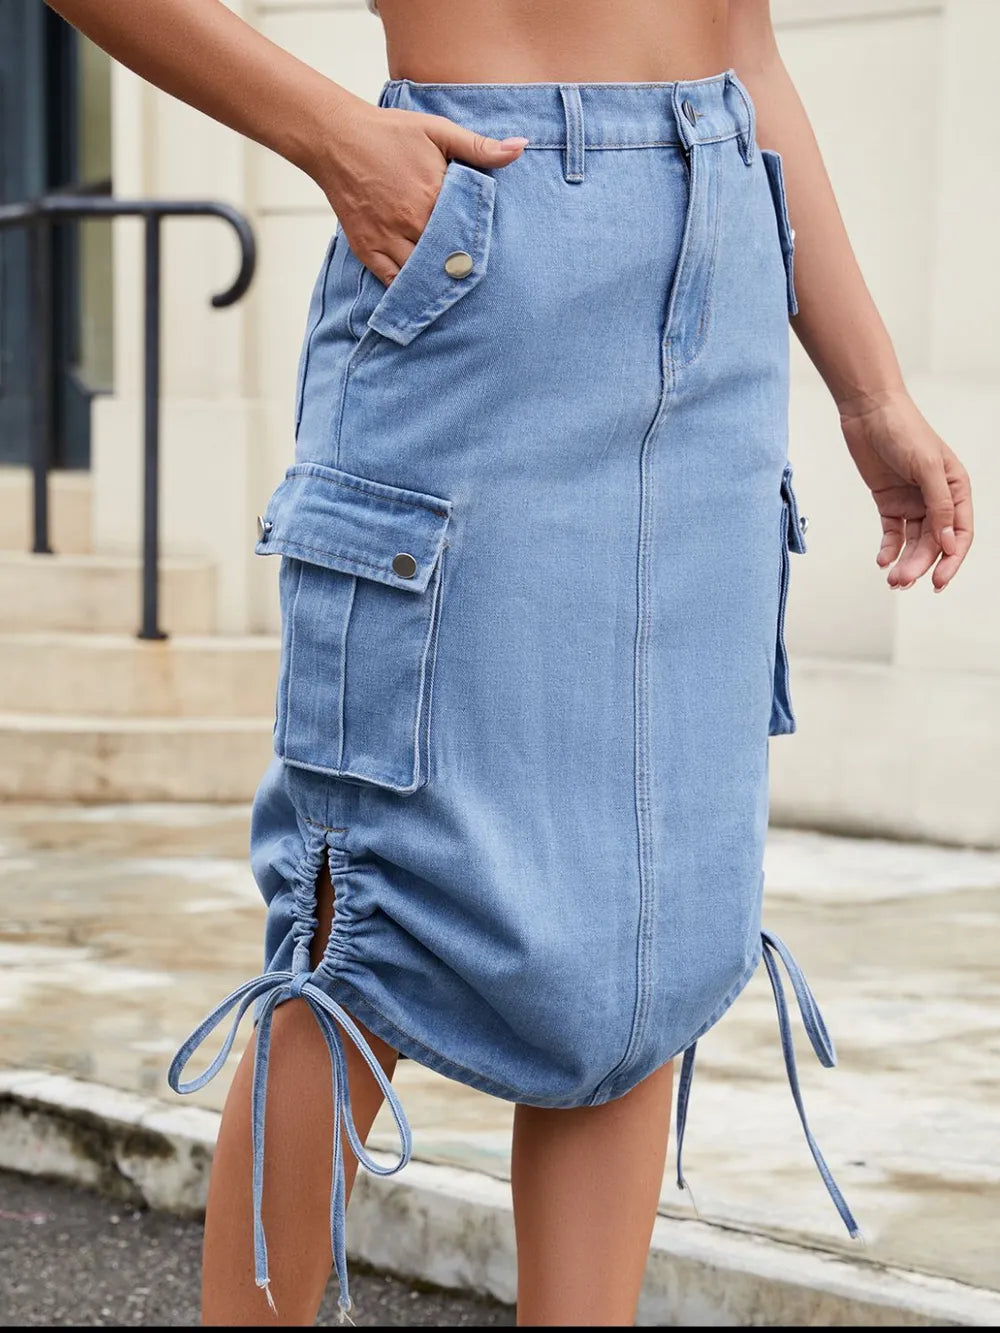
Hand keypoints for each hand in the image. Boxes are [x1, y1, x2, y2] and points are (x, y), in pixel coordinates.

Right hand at [309, 96, 527, 285]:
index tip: (494, 255)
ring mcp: (388, 238)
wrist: (336, 138)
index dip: (482, 245)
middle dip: (464, 267)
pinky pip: (392, 281)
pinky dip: (408, 290)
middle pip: (448, 258)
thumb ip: (479, 146)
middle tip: (480, 278)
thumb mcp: (438, 131)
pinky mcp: (368, 248)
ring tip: (454, 287)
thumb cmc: (389, 133)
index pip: (469, 233)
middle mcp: (412, 222)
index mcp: (434, 195)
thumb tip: (520, 147)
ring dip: (438, 282)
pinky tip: (423, 293)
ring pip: (422, 275)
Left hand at [838, 389, 972, 591]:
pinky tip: (882, 560)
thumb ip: (939, 506)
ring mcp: (913, 502)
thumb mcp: (927, 467)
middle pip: (934, 542)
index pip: (960, 534)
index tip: (938, 582)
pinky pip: (893, 533)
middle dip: (921, 565)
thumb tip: (948, 543)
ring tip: (892, 579)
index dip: (951, 560)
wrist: (868, 412)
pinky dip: (889, 549)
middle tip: (902, 582)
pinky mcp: (890, 502)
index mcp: (955, 489)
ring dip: (905, 562)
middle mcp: (936, 498)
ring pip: (914, 542)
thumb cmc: (903, 430)